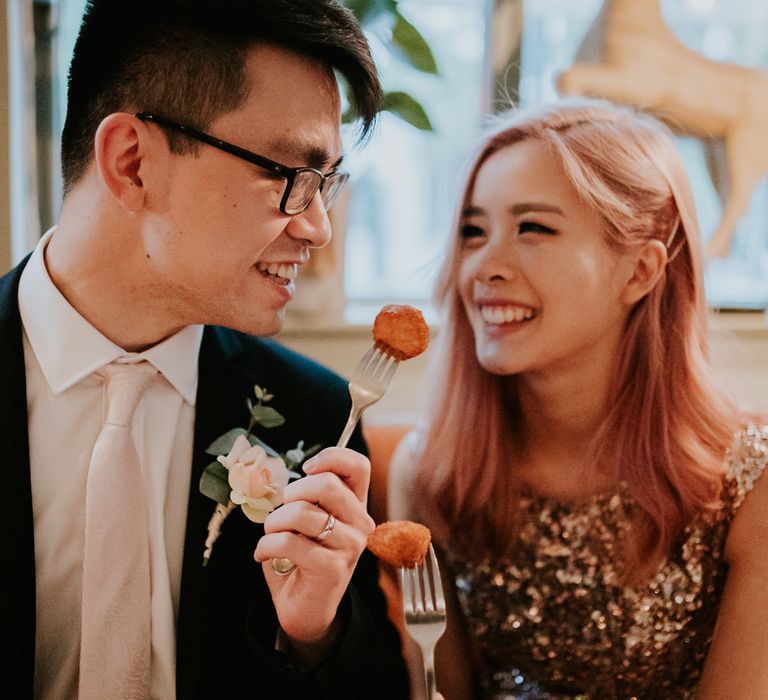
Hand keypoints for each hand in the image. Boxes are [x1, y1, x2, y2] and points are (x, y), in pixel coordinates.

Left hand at [254, 447, 374, 663]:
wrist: (305, 609)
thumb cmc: (302, 558)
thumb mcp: (309, 520)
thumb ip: (310, 496)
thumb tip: (299, 474)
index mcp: (355, 505)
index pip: (358, 466)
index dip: (331, 457)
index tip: (306, 469)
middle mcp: (360, 523)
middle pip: (326, 484)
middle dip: (292, 493)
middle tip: (282, 512)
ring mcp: (350, 546)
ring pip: (302, 512)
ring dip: (274, 522)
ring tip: (270, 534)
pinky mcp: (332, 568)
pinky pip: (289, 542)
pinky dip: (266, 545)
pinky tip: (263, 554)